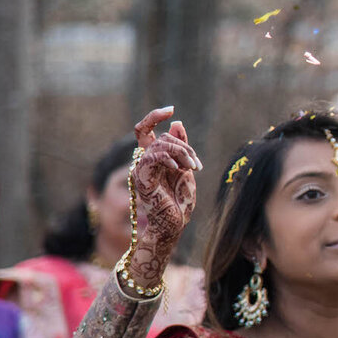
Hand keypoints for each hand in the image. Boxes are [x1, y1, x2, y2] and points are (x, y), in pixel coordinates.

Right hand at [128, 107, 201, 287]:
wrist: (173, 227)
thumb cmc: (179, 203)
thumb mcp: (187, 170)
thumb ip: (181, 148)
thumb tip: (177, 123)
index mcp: (153, 159)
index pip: (146, 130)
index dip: (155, 116)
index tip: (171, 110)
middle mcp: (143, 162)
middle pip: (160, 137)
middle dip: (184, 146)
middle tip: (196, 164)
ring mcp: (141, 170)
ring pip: (159, 144)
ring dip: (182, 152)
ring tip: (193, 168)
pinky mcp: (142, 179)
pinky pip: (154, 156)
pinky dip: (170, 158)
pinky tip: (181, 169)